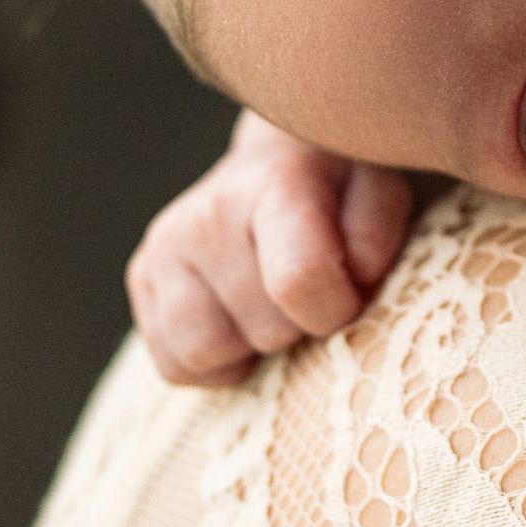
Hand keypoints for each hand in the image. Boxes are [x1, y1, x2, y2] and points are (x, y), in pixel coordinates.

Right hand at [127, 110, 417, 385]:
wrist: (279, 160)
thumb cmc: (341, 185)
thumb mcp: (383, 189)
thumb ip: (376, 230)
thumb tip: (354, 277)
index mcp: (273, 185)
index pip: (299, 281)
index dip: (338, 308)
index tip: (352, 294)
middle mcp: (206, 215)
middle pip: (264, 329)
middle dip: (301, 324)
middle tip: (311, 290)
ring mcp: (164, 248)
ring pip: (205, 353)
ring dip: (253, 345)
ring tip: (274, 305)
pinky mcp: (142, 278)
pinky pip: (176, 366)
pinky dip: (216, 361)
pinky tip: (241, 319)